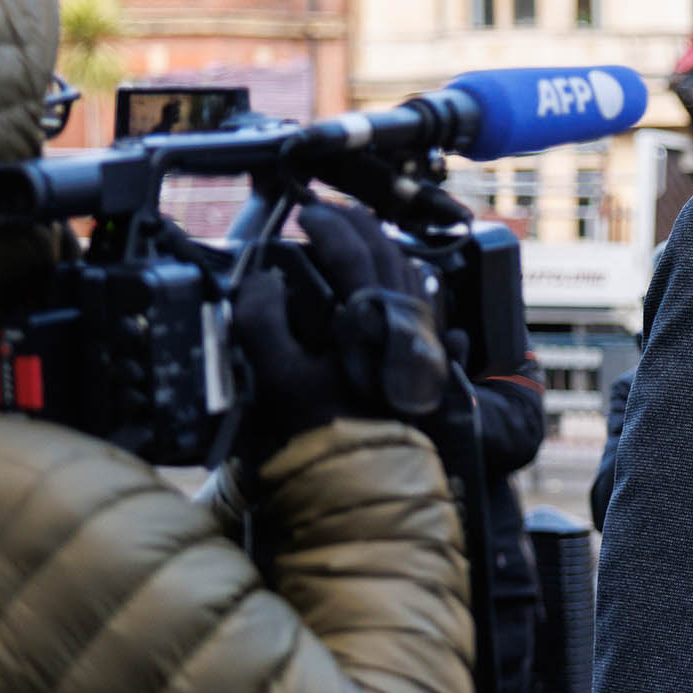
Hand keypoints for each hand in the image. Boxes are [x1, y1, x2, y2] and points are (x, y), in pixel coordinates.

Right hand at [233, 202, 416, 460]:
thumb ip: (260, 322)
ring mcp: (425, 340)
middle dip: (360, 225)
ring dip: (386, 248)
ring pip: (413, 276)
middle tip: (333, 211)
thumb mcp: (276, 377)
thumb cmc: (323, 430)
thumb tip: (262, 280)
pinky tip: (405, 279)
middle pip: (389, 255)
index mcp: (372, 318)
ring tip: (363, 235)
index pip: (353, 252)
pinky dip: (412, 281)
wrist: (371, 481)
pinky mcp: (431, 361)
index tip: (303, 212)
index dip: (327, 225)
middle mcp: (407, 322)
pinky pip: (429, 306)